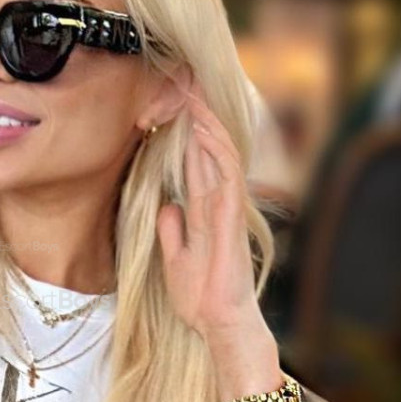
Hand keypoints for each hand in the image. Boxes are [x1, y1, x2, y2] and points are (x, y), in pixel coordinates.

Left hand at [156, 86, 263, 338]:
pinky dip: (216, 149)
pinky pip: (227, 174)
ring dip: (206, 121)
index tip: (171, 104)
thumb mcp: (176, 259)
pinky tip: (203, 128)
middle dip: (196, 114)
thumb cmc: (202, 297)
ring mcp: (227, 208)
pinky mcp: (232, 217)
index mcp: (204, 211)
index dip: (184, 133)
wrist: (219, 323)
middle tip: (183, 78)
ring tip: (192, 89)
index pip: (195, 162)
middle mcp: (218, 203)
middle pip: (208, 148)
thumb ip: (174, 232)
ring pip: (220, 153)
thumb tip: (168, 207)